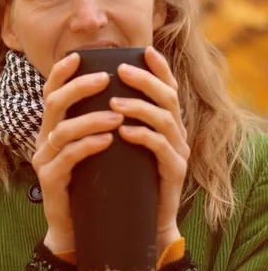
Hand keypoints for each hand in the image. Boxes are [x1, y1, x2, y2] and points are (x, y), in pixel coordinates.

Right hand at [32, 52, 123, 252]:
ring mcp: (44, 160)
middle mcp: (44, 138)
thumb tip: (122, 93)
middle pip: (54, 103)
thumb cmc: (92, 181)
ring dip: (91, 119)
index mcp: (54, 126)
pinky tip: (108, 141)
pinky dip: (88, 146)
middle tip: (106, 79)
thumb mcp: (95, 146)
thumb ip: (99, 122)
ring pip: (62, 130)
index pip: (52, 91)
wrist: (80, 227)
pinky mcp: (50, 180)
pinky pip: (67, 158)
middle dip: (79, 87)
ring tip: (117, 116)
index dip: (61, 72)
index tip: (78, 56)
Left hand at [109, 46, 189, 256]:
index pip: (167, 87)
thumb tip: (92, 91)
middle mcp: (177, 132)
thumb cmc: (126, 176)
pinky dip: (143, 137)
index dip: (160, 68)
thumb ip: (116, 120)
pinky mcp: (174, 172)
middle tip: (121, 71)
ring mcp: (178, 152)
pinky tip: (124, 133)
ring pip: (165, 119)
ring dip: (139, 107)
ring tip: (113, 103)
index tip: (145, 50)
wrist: (140, 221)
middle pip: (168, 96)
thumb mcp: (121, 142)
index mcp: (166, 121)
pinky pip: (161, 149)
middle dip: (145, 80)